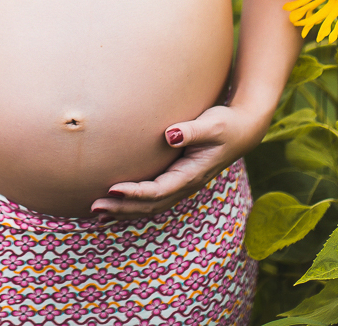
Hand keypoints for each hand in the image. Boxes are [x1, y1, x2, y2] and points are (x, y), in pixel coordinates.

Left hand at [90, 103, 267, 221]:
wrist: (242, 131)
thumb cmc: (226, 124)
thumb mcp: (212, 125)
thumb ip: (192, 130)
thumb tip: (170, 135)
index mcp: (191, 175)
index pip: (158, 191)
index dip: (135, 193)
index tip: (112, 188)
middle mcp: (185, 185)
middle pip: (150, 205)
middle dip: (123, 208)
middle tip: (95, 206)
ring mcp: (181, 185)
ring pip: (150, 206)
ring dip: (124, 210)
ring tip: (98, 212)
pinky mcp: (177, 180)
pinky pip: (152, 198)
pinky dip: (133, 204)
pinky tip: (115, 203)